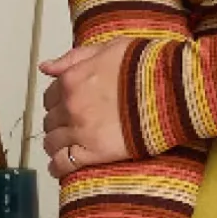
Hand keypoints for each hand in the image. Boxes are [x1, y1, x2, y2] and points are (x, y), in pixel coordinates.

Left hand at [39, 33, 136, 177]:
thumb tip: (46, 67)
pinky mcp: (94, 152)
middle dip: (57, 125)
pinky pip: (64, 163)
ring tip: (63, 149)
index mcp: (72, 80)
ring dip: (56, 145)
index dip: (57, 104)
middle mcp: (70, 106)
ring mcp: (80, 130)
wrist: (170, 89)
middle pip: (50, 121)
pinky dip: (57, 167)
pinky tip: (57, 169)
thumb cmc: (145, 66)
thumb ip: (74, 58)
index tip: (64, 109)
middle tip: (68, 129)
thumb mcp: (108, 48)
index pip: (50, 97)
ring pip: (52, 143)